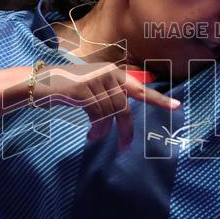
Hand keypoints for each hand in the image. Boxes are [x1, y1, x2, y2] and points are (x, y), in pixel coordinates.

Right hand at [32, 62, 178, 148]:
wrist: (42, 83)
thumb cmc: (68, 89)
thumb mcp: (93, 89)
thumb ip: (109, 97)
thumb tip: (123, 119)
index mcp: (113, 73)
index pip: (139, 88)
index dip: (158, 99)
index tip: (177, 106)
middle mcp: (108, 74)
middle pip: (124, 107)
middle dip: (126, 129)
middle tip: (126, 146)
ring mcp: (95, 80)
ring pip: (110, 113)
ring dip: (104, 130)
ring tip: (94, 138)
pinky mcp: (84, 90)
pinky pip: (97, 115)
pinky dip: (96, 129)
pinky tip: (90, 135)